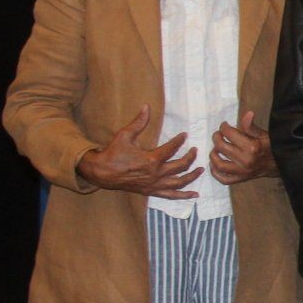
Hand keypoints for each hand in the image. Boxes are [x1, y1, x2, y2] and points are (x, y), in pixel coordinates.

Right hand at [77, 105, 201, 197]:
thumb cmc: (113, 153)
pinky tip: (195, 194)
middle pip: (181, 166)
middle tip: (195, 150)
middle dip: (190, 157)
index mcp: (151, 159)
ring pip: (179, 182)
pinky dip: (184, 195)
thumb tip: (146, 106)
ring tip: (201, 170)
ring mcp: (154, 184)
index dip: (180, 140)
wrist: (101, 172)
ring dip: (192, 176)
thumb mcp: (125, 135)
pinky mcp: (151, 191)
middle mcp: (156, 174)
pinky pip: (171, 195)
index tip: (184, 135)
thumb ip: (139, 122)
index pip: (172, 148)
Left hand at [209, 109, 273, 185]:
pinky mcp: (242, 179)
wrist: (283, 165)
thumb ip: (252, 126)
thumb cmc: (273, 149)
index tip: (224, 125)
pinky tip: (214, 165)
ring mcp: (243, 171)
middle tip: (218, 134)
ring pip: (219, 164)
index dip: (224, 127)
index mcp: (252, 147)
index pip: (229, 134)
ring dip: (213, 155)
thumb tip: (247, 113)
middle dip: (216, 138)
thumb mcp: (265, 135)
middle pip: (221, 147)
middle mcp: (246, 160)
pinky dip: (216, 173)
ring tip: (215, 149)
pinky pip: (224, 179)